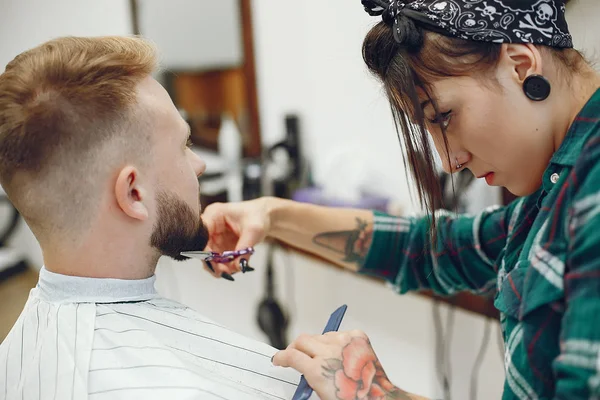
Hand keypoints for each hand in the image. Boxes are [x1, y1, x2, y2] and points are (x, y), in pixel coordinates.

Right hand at [200, 197, 274, 276]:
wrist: (265, 217)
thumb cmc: (258, 216)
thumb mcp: (254, 231)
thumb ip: (245, 249)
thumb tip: (239, 266)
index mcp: (214, 215)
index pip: (202, 236)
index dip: (206, 252)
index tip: (216, 265)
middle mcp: (210, 226)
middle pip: (204, 249)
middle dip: (214, 263)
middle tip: (226, 273)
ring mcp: (214, 237)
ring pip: (210, 257)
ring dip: (220, 267)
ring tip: (234, 271)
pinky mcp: (220, 246)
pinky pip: (218, 260)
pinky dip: (226, 266)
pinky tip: (236, 267)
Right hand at [272, 330, 418, 399]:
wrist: (379, 397)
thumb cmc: (352, 399)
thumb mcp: (323, 393)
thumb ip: (310, 378)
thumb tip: (303, 369)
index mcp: (318, 370)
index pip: (291, 356)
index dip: (281, 357)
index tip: (278, 359)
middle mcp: (329, 352)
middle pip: (302, 340)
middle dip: (295, 347)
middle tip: (295, 354)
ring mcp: (344, 341)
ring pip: (320, 336)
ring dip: (317, 344)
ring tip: (323, 356)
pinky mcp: (357, 336)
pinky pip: (338, 333)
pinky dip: (335, 341)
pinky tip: (339, 352)